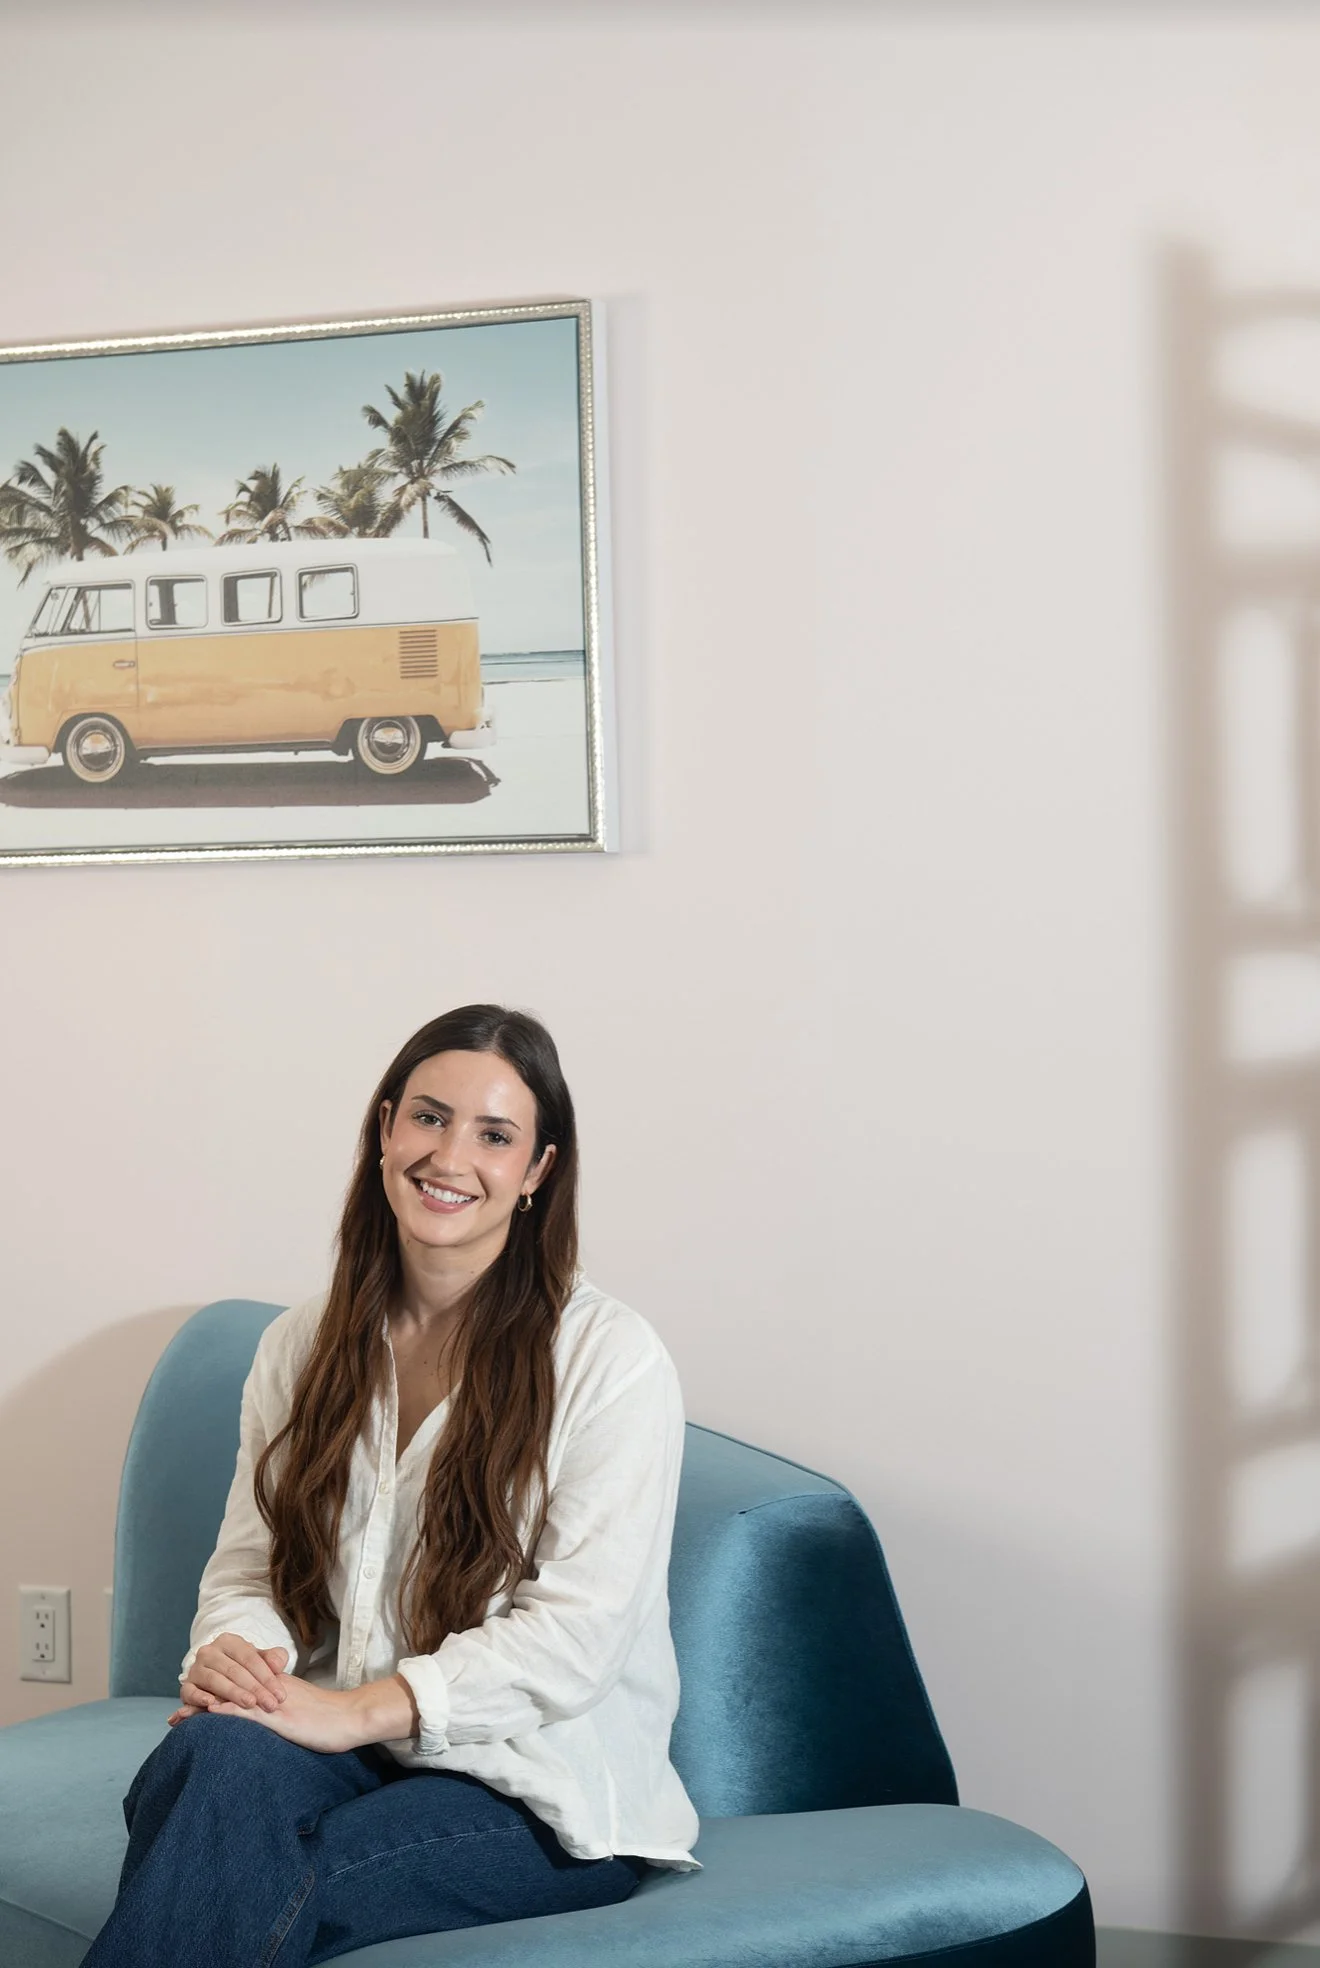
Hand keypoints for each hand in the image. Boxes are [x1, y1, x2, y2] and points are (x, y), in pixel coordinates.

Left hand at [169, 1673, 369, 1754]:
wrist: (350, 1718)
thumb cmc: (327, 1719)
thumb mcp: (298, 1711)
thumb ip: (279, 1713)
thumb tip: (262, 1724)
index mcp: (272, 1688)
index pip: (235, 1689)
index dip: (211, 1697)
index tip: (188, 1709)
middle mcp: (268, 1690)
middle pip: (228, 1692)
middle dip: (200, 1703)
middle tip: (174, 1717)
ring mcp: (274, 1702)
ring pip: (234, 1700)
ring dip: (205, 1708)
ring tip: (180, 1717)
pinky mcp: (281, 1716)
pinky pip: (251, 1712)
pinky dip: (230, 1711)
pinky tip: (213, 1713)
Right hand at [178, 1634, 288, 1714]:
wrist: (219, 1679)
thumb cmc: (244, 1670)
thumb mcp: (259, 1661)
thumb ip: (273, 1659)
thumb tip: (279, 1664)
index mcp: (228, 1641)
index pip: (250, 1658)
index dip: (267, 1676)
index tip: (280, 1695)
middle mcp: (209, 1652)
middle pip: (235, 1670)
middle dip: (255, 1689)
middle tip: (271, 1705)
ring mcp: (195, 1668)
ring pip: (215, 1681)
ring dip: (234, 1694)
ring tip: (251, 1704)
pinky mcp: (186, 1686)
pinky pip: (190, 1692)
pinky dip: (199, 1698)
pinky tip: (211, 1704)